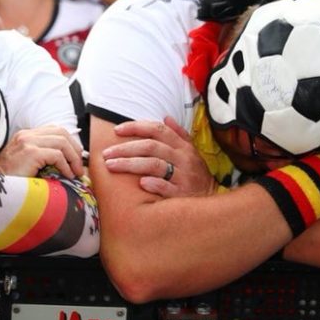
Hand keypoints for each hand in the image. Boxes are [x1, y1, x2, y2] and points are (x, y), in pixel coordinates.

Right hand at [0, 126, 84, 177]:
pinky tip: (66, 176)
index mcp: (26, 135)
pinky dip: (66, 166)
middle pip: (61, 132)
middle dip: (75, 148)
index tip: (76, 158)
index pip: (54, 130)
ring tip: (75, 173)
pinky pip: (57, 155)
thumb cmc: (9, 180)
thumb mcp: (26, 163)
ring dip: (73, 158)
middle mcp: (27, 135)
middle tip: (79, 166)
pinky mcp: (30, 152)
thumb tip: (66, 163)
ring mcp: (28, 142)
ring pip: (62, 141)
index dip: (70, 142)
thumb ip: (41, 157)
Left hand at [103, 117, 219, 197]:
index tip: (116, 130)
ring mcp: (184, 176)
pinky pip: (167, 187)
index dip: (136, 127)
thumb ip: (179, 134)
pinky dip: (154, 184)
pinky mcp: (183, 194)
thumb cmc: (196, 175)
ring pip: (154, 165)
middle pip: (151, 147)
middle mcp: (183, 158)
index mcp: (182, 146)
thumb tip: (166, 117)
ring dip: (130, 164)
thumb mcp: (192, 152)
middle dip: (125, 149)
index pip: (157, 130)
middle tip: (106, 154)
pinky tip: (141, 183)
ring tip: (111, 166)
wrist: (213, 202)